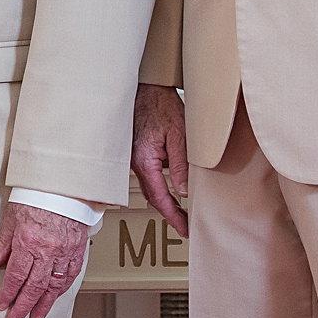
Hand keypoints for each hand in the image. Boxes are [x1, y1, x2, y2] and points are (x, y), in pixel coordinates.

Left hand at [0, 202, 90, 317]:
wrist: (62, 186)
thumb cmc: (35, 198)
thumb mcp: (11, 218)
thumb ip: (3, 244)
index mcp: (28, 242)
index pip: (16, 276)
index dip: (8, 293)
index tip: (1, 305)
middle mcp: (47, 250)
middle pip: (34, 287)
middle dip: (23, 306)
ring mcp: (64, 252)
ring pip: (54, 286)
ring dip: (44, 304)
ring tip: (36, 317)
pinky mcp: (77, 250)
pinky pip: (70, 275)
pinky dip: (62, 289)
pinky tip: (55, 297)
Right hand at [131, 84, 189, 238]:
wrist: (145, 88)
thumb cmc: (160, 106)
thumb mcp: (179, 135)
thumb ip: (180, 165)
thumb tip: (183, 191)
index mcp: (144, 161)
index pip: (159, 197)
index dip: (173, 216)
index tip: (185, 229)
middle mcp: (134, 163)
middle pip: (152, 197)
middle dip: (169, 213)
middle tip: (185, 226)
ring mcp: (132, 158)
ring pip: (148, 188)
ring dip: (164, 202)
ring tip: (181, 212)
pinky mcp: (135, 153)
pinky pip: (146, 177)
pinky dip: (158, 188)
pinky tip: (169, 190)